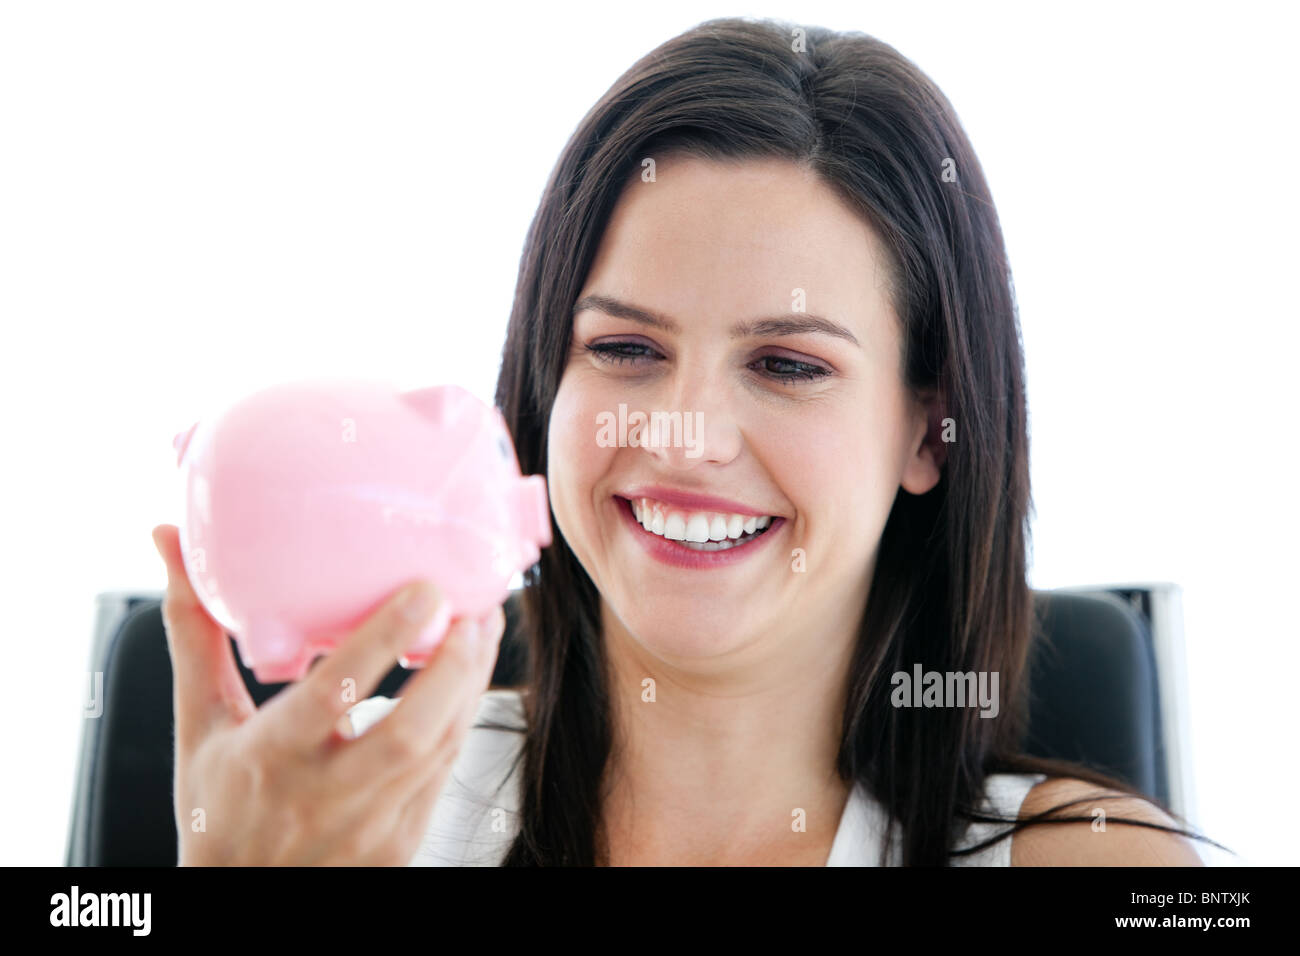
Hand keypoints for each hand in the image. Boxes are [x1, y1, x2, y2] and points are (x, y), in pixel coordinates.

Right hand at [151, 523, 504, 864]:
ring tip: (483, 627)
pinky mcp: (401, 843)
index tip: (425, 589)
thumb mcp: (200, 721)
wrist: (239, 902)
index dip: (383, 640)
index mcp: (267, 759)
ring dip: (470, 685)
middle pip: (408, 733)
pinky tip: (470, 679)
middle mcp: (321, 798)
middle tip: (475, 609)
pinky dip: (462, 720)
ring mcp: (368, 828)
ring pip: (440, 751)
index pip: (332, 695)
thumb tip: (170, 539)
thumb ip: (195, 632)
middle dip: (453, 667)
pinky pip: (445, 773)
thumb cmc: (218, 803)